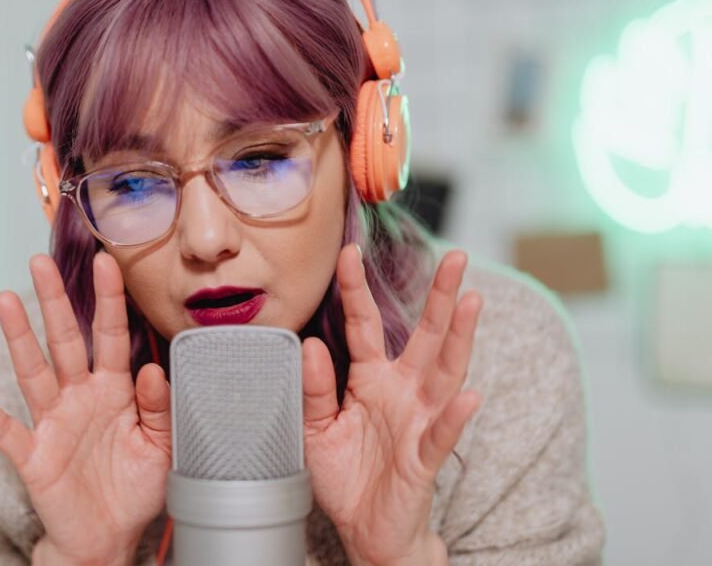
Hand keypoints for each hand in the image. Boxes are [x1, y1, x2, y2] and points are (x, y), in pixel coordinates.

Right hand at [0, 252, 171, 564]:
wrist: (109, 538)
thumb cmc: (135, 489)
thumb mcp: (163, 447)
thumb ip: (160, 408)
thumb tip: (153, 369)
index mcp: (115, 391)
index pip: (112, 337)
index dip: (109, 300)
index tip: (106, 262)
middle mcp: (80, 397)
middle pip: (66, 340)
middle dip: (55, 301)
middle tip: (42, 261)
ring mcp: (53, 422)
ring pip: (33, 371)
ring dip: (19, 337)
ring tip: (4, 299)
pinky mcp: (33, 454)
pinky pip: (3, 429)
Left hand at [301, 244, 482, 565]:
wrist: (365, 530)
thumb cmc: (345, 476)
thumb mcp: (315, 429)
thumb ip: (314, 389)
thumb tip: (310, 345)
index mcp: (371, 379)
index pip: (365, 326)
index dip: (356, 290)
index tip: (349, 252)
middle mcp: (402, 392)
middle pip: (426, 336)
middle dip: (440, 297)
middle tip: (455, 257)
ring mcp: (418, 422)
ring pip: (445, 373)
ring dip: (459, 338)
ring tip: (471, 302)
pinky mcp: (423, 458)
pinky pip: (441, 436)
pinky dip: (454, 418)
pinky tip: (468, 397)